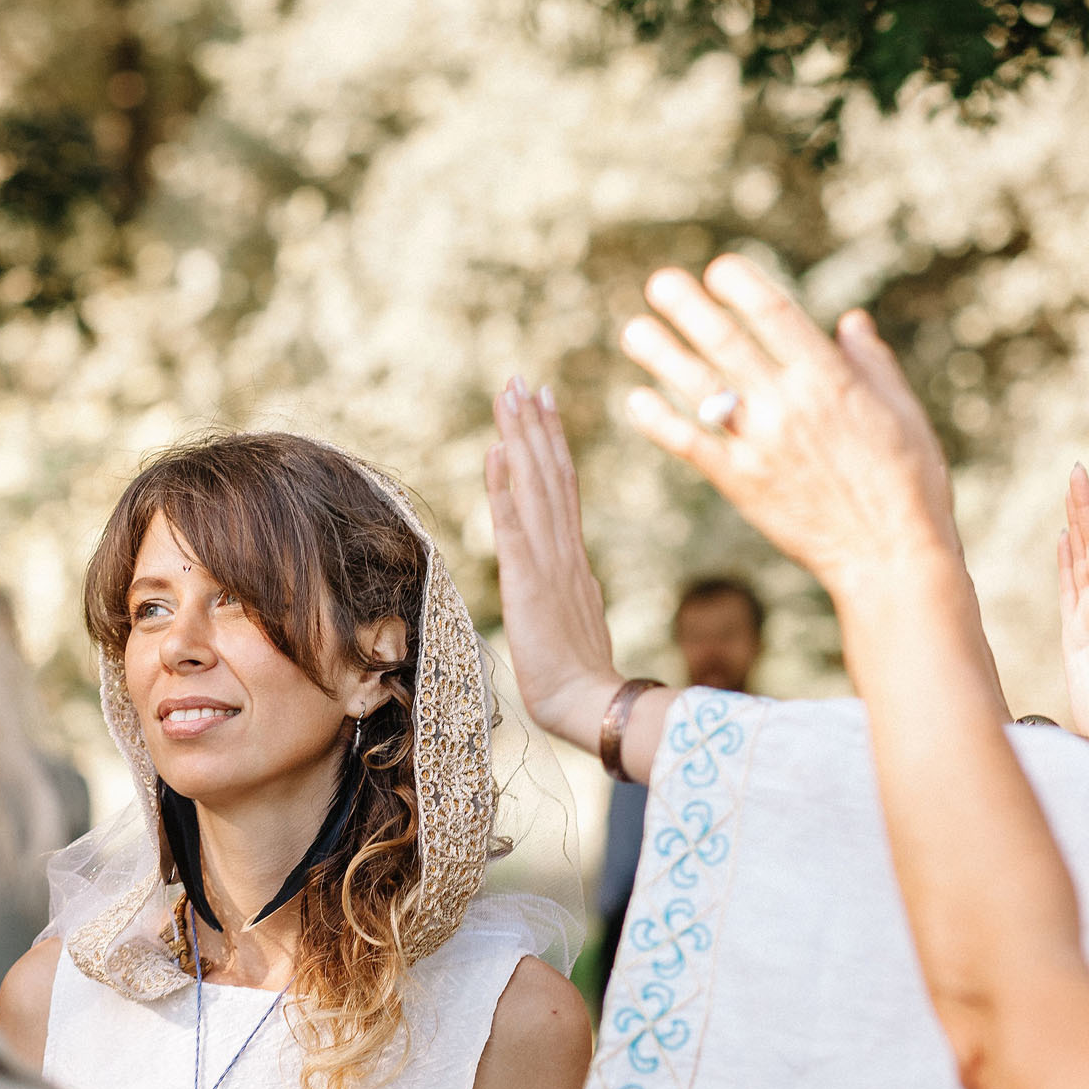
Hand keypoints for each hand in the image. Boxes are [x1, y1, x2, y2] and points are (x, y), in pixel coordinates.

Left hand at [486, 377, 623, 747]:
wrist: (591, 708)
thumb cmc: (580, 684)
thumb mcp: (568, 627)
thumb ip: (562, 599)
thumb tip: (557, 590)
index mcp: (573, 563)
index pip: (562, 491)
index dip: (551, 446)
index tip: (543, 406)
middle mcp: (565, 553)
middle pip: (551, 476)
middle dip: (535, 426)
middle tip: (522, 380)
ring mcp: (550, 564)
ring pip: (535, 487)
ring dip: (521, 438)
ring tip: (510, 395)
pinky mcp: (530, 583)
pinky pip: (515, 526)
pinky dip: (504, 487)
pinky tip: (496, 451)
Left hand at [622, 255, 958, 595]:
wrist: (891, 554)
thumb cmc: (909, 480)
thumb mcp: (902, 410)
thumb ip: (871, 363)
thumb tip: (849, 322)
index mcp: (831, 379)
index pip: (776, 316)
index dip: (742, 287)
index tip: (718, 268)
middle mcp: (790, 405)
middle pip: (728, 344)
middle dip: (690, 309)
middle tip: (660, 283)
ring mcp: (761, 444)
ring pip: (701, 389)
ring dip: (663, 356)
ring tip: (634, 330)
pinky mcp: (741, 483)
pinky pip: (691, 446)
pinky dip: (660, 421)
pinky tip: (636, 400)